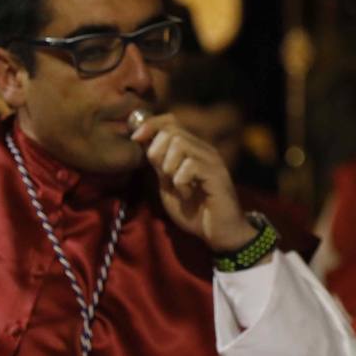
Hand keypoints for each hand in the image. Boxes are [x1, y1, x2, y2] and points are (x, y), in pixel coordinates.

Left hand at [130, 115, 256, 251]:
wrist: (220, 234)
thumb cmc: (195, 212)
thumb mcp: (168, 186)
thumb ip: (159, 165)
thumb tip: (143, 142)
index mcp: (192, 150)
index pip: (170, 121)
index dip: (150, 125)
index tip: (135, 138)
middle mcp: (204, 150)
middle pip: (172, 130)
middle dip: (157, 151)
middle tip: (162, 174)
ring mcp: (212, 161)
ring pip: (180, 143)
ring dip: (169, 166)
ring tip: (176, 186)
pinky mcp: (217, 175)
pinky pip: (190, 165)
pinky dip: (181, 181)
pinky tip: (187, 194)